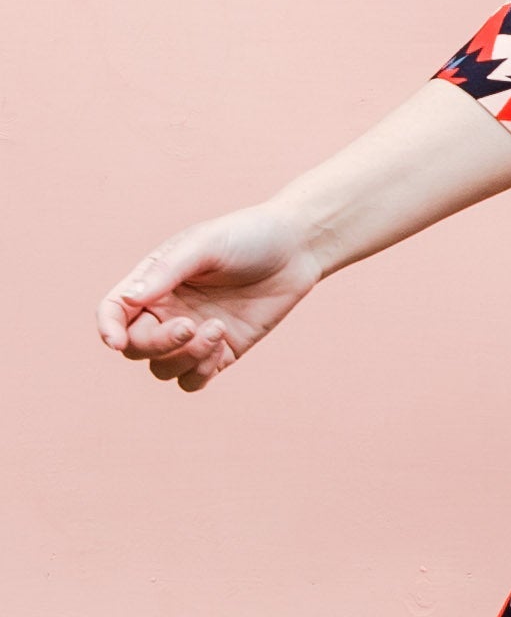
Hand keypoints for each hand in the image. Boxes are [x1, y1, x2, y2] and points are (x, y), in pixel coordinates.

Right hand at [95, 204, 322, 391]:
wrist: (296, 249)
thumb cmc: (247, 236)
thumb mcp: (205, 245)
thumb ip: (167, 271)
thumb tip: (129, 299)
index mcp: (153, 281)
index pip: (113, 311)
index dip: (107, 328)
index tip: (116, 342)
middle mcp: (166, 310)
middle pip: (136, 346)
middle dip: (156, 344)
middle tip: (189, 325)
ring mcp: (192, 334)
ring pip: (162, 368)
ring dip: (183, 357)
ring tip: (216, 330)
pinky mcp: (221, 352)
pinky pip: (193, 379)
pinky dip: (200, 371)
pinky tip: (221, 345)